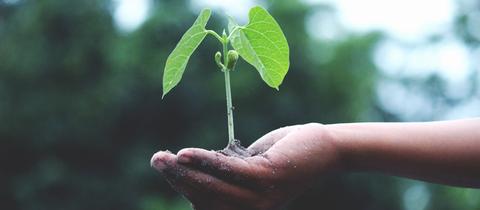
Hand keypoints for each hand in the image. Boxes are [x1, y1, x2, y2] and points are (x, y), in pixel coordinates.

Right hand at [151, 123, 341, 209]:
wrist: (323, 148)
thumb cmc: (284, 155)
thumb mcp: (250, 166)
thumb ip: (226, 173)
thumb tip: (195, 169)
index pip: (206, 203)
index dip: (183, 187)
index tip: (167, 168)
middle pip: (205, 197)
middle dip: (178, 178)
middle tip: (156, 159)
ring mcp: (261, 198)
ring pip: (213, 187)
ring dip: (185, 171)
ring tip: (163, 157)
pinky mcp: (268, 178)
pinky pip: (229, 171)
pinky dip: (205, 161)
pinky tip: (186, 153)